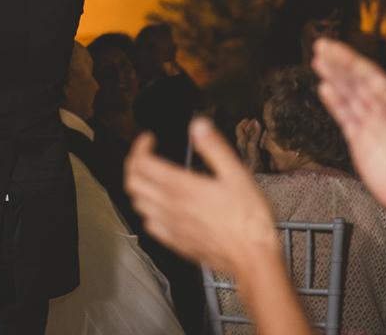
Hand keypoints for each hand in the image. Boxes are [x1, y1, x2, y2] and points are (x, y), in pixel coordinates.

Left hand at [125, 119, 277, 275]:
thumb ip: (213, 147)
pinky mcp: (176, 242)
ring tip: (151, 179)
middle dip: (134, 164)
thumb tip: (198, 126)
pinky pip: (150, 225)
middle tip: (145, 156)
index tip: (149, 140)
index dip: (140, 147)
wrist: (253, 259)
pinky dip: (148, 212)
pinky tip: (160, 209)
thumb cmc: (248, 220)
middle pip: (132, 182)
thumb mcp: (236, 174)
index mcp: (181, 187)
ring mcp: (170, 226)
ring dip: (139, 188)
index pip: (142, 163)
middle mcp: (169, 206)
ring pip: (137, 204)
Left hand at [235, 118, 263, 172]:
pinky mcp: (252, 154)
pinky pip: (253, 143)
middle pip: (244, 132)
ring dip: (253, 132)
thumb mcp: (252, 145)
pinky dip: (256, 138)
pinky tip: (261, 138)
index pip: (239, 129)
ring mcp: (247, 149)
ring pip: (248, 137)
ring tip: (258, 127)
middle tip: (255, 121)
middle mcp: (242, 144)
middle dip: (249, 126)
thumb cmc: (250, 160)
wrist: (252, 173)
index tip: (248, 119)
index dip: (243, 123)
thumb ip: (255, 134)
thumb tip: (256, 122)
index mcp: (240, 141)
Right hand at [312, 38, 385, 249]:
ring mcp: (370, 125)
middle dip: (339, 63)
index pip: (369, 78)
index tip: (333, 49)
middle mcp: (382, 112)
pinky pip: (344, 116)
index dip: (350, 62)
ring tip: (318, 62)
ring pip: (348, 95)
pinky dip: (333, 102)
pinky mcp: (359, 140)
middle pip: (356, 81)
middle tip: (320, 47)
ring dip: (334, 77)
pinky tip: (324, 90)